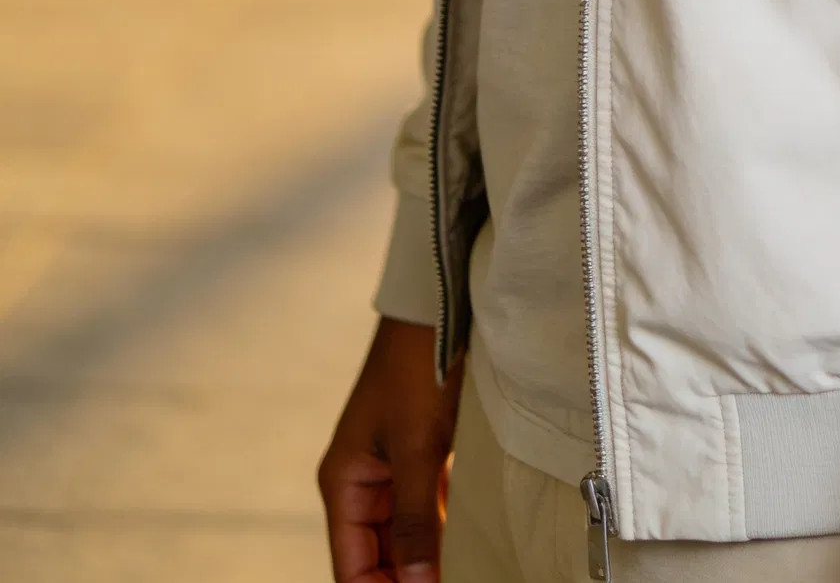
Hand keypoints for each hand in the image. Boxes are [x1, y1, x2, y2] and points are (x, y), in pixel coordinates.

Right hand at [318, 315, 462, 580]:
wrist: (440, 306)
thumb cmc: (417, 367)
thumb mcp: (416, 446)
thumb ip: (415, 521)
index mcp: (344, 483)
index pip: (353, 570)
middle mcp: (363, 484)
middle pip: (379, 559)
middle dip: (409, 582)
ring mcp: (393, 472)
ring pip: (407, 539)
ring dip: (430, 563)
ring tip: (466, 575)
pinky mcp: (422, 458)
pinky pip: (429, 513)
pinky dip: (446, 535)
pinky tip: (473, 552)